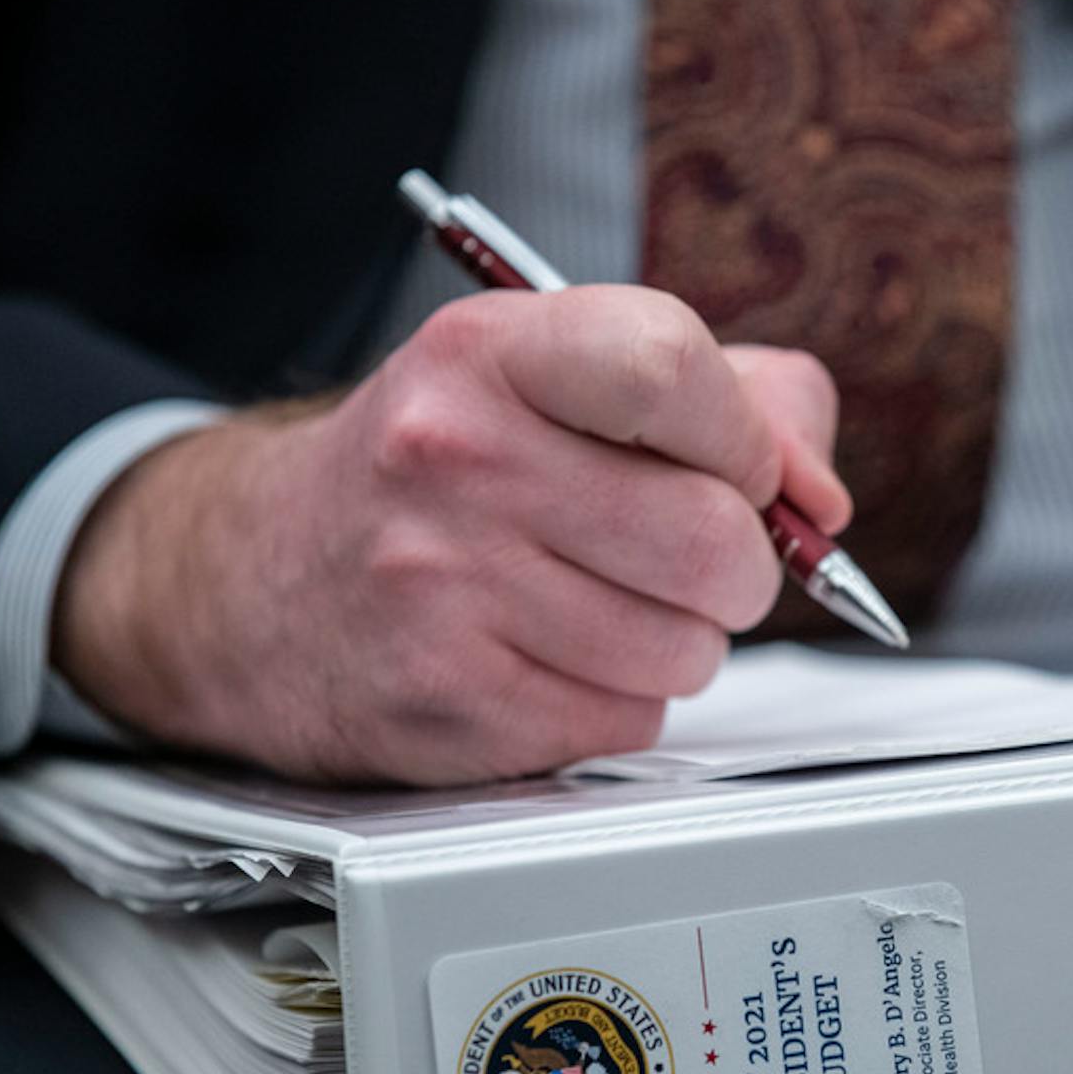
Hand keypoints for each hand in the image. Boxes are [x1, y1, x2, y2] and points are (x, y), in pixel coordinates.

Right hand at [53, 288, 849, 783]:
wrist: (252, 579)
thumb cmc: (444, 471)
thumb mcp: (561, 378)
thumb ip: (737, 399)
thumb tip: (819, 499)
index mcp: (491, 352)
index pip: (674, 367)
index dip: (746, 439)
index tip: (739, 469)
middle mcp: (454, 460)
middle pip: (712, 540)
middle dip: (733, 567)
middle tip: (682, 558)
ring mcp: (441, 590)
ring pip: (685, 650)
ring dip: (674, 643)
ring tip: (593, 604)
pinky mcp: (447, 704)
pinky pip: (626, 721)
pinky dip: (614, 701)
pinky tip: (544, 658)